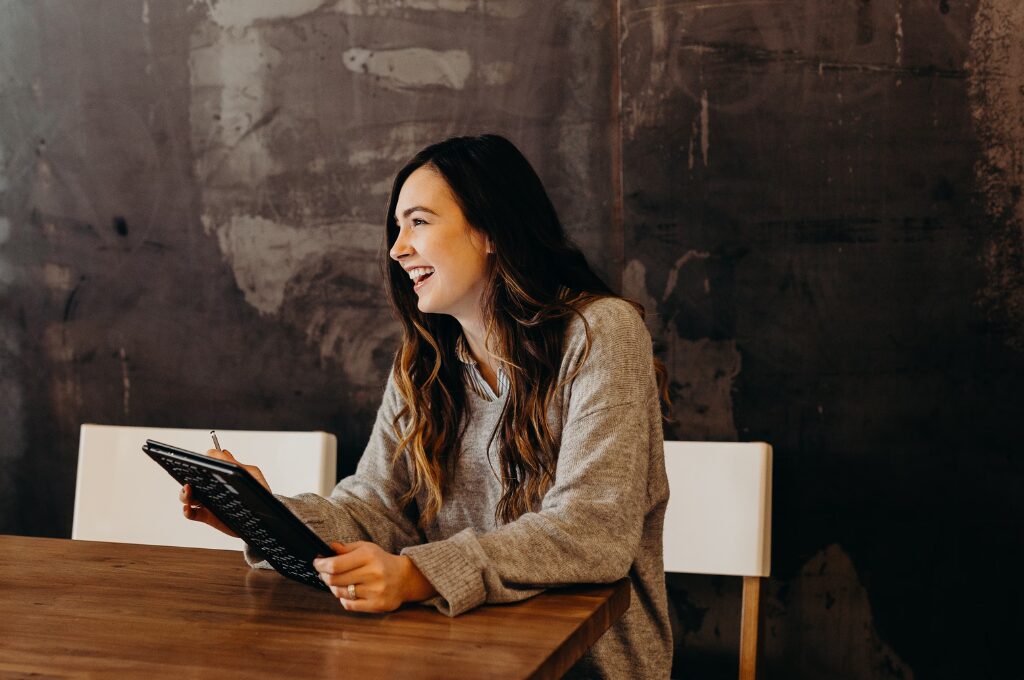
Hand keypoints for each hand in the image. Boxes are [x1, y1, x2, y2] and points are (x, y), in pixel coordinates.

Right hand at [179, 448, 271, 536]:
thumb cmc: (259, 490)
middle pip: (192, 480)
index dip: (198, 463)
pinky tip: (188, 508)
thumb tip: (220, 452)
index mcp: (221, 475)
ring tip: (188, 490)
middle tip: (190, 479)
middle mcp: (212, 487)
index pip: (204, 466)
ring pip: (188, 496)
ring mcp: (208, 501)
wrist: (266, 514)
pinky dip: (187, 511)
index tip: (197, 462)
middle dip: (186, 477)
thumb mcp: (251, 474)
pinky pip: (192, 514)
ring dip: (184, 493)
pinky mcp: (208, 516)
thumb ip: (236, 464)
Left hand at [314, 541, 436, 612]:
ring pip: (340, 593)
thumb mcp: (366, 548)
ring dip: (334, 588)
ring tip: (338, 582)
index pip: (335, 564)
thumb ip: (346, 549)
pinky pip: (349, 605)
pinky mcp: (377, 605)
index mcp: (369, 556)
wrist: (405, 578)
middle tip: (323, 573)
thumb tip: (328, 549)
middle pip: (334, 580)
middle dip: (324, 576)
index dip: (321, 565)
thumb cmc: (381, 561)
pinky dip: (344, 599)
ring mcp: (375, 591)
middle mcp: (373, 573)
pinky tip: (348, 592)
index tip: (317, 563)